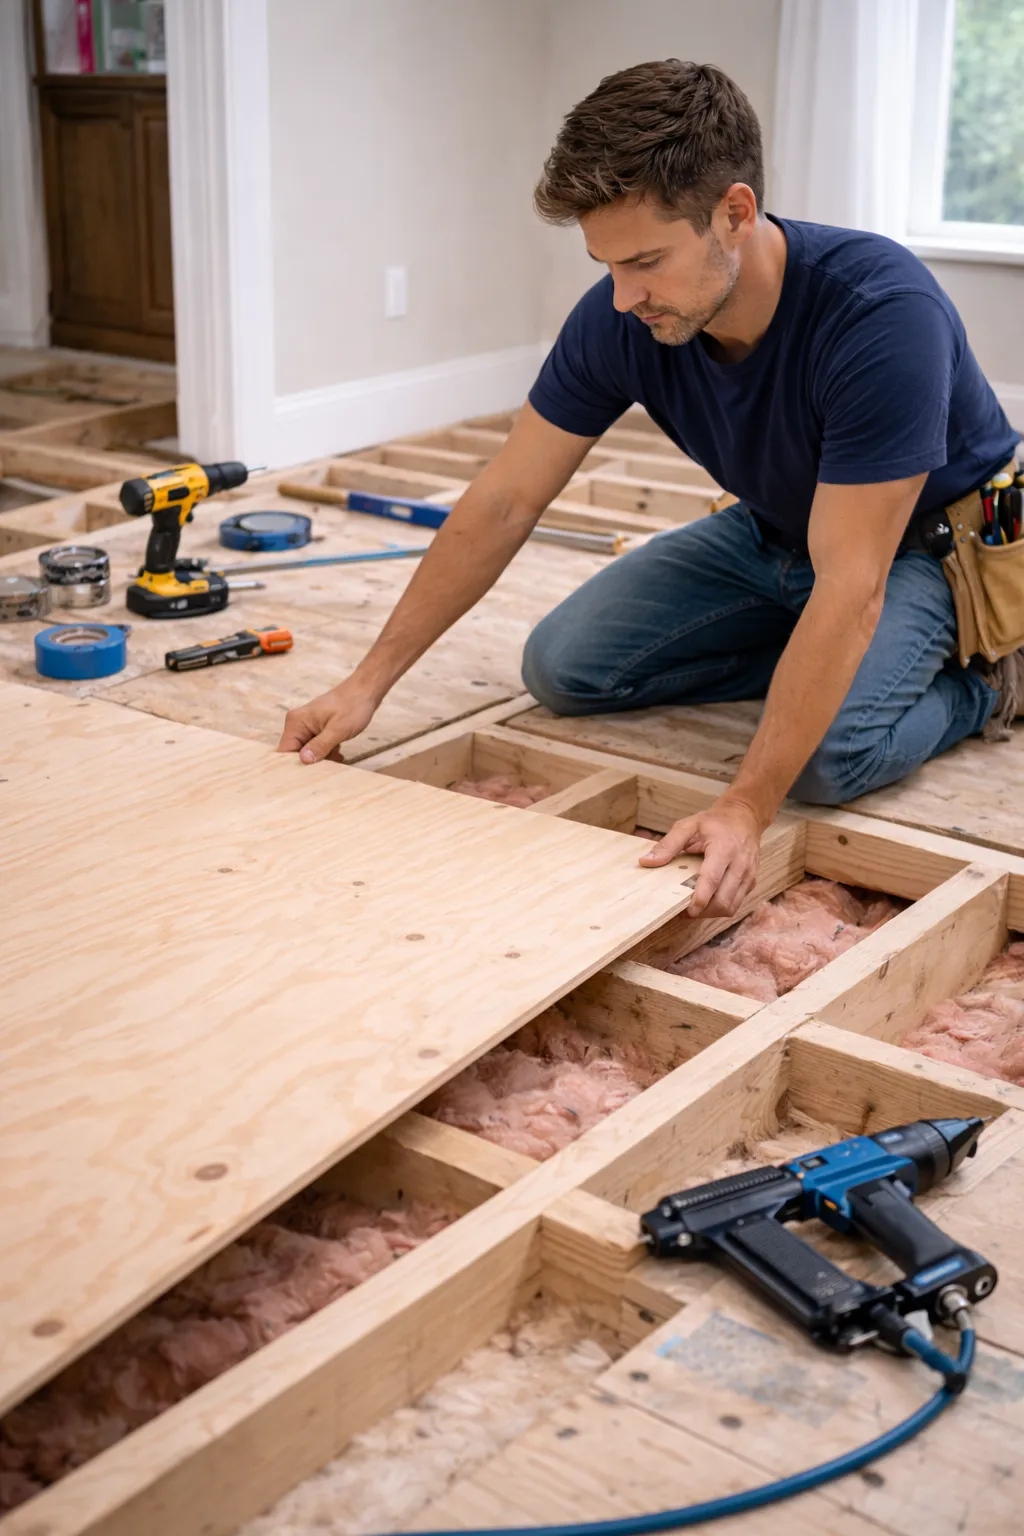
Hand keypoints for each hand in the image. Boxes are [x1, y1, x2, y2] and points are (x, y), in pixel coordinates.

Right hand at [277, 680, 379, 763]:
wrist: (364, 692)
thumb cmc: (352, 706)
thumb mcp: (338, 730)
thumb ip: (320, 745)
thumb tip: (304, 760)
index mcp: (296, 722)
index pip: (285, 751)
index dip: (294, 765)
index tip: (309, 774)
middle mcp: (297, 723)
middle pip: (295, 753)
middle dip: (311, 762)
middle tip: (329, 766)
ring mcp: (306, 726)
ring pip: (306, 752)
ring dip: (321, 758)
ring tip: (337, 756)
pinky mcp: (315, 729)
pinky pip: (314, 747)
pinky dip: (325, 752)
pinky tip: (338, 752)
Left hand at [638, 797, 764, 917]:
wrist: (744, 817)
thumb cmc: (714, 823)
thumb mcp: (688, 826)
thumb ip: (668, 844)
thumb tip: (646, 862)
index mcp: (724, 848)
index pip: (713, 879)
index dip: (700, 898)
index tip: (686, 909)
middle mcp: (740, 864)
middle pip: (723, 900)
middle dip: (703, 910)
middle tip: (684, 910)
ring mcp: (749, 875)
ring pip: (731, 906)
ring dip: (711, 912)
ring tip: (694, 907)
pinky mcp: (752, 882)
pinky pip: (736, 903)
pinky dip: (720, 907)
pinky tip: (707, 901)